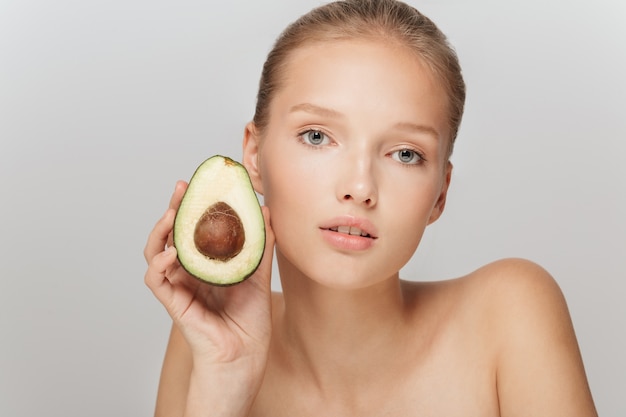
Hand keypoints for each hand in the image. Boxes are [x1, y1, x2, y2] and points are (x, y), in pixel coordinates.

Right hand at [144, 180, 274, 368]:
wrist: (246, 354)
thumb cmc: (249, 319)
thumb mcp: (259, 274)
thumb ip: (261, 245)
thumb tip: (265, 210)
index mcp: (206, 263)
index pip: (193, 228)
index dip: (192, 205)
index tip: (199, 184)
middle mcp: (189, 271)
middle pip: (172, 234)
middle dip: (174, 208)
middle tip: (181, 187)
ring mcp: (179, 286)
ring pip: (156, 252)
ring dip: (160, 232)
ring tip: (172, 215)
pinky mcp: (174, 303)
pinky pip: (156, 280)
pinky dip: (159, 264)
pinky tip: (170, 253)